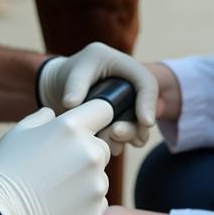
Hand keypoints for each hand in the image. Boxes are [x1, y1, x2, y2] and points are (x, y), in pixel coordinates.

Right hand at [0, 100, 112, 214]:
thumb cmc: (5, 171)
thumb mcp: (19, 133)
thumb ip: (42, 119)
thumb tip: (53, 115)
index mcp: (71, 129)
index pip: (103, 110)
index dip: (95, 117)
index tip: (87, 127)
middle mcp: (90, 154)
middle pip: (102, 147)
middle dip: (86, 153)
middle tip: (58, 168)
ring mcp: (95, 186)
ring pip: (99, 178)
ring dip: (84, 181)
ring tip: (53, 191)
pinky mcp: (95, 213)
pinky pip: (96, 203)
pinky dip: (82, 205)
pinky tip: (57, 209)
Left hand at [38, 42, 158, 154]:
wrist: (64, 84)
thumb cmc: (73, 72)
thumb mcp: (76, 70)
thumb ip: (75, 84)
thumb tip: (70, 103)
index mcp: (128, 69)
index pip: (147, 83)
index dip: (149, 103)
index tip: (146, 122)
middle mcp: (133, 90)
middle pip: (144, 111)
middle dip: (133, 127)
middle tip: (115, 132)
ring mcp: (128, 108)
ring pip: (137, 129)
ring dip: (126, 138)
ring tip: (106, 139)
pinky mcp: (120, 123)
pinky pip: (126, 139)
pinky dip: (118, 144)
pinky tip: (105, 145)